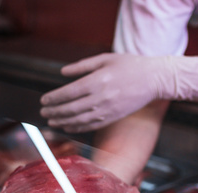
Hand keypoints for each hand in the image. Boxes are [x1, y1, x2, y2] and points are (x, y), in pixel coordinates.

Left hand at [41, 53, 197, 132]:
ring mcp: (107, 110)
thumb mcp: (105, 59)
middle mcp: (100, 98)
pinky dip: (77, 127)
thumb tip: (63, 72)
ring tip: (51, 122)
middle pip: (71, 108)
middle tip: (43, 113)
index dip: (54, 99)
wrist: (154, 79)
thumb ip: (82, 66)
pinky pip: (91, 125)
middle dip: (54, 112)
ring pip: (79, 119)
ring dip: (63, 122)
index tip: (44, 101)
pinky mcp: (113, 117)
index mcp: (97, 81)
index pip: (69, 93)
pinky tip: (67, 127)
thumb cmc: (130, 65)